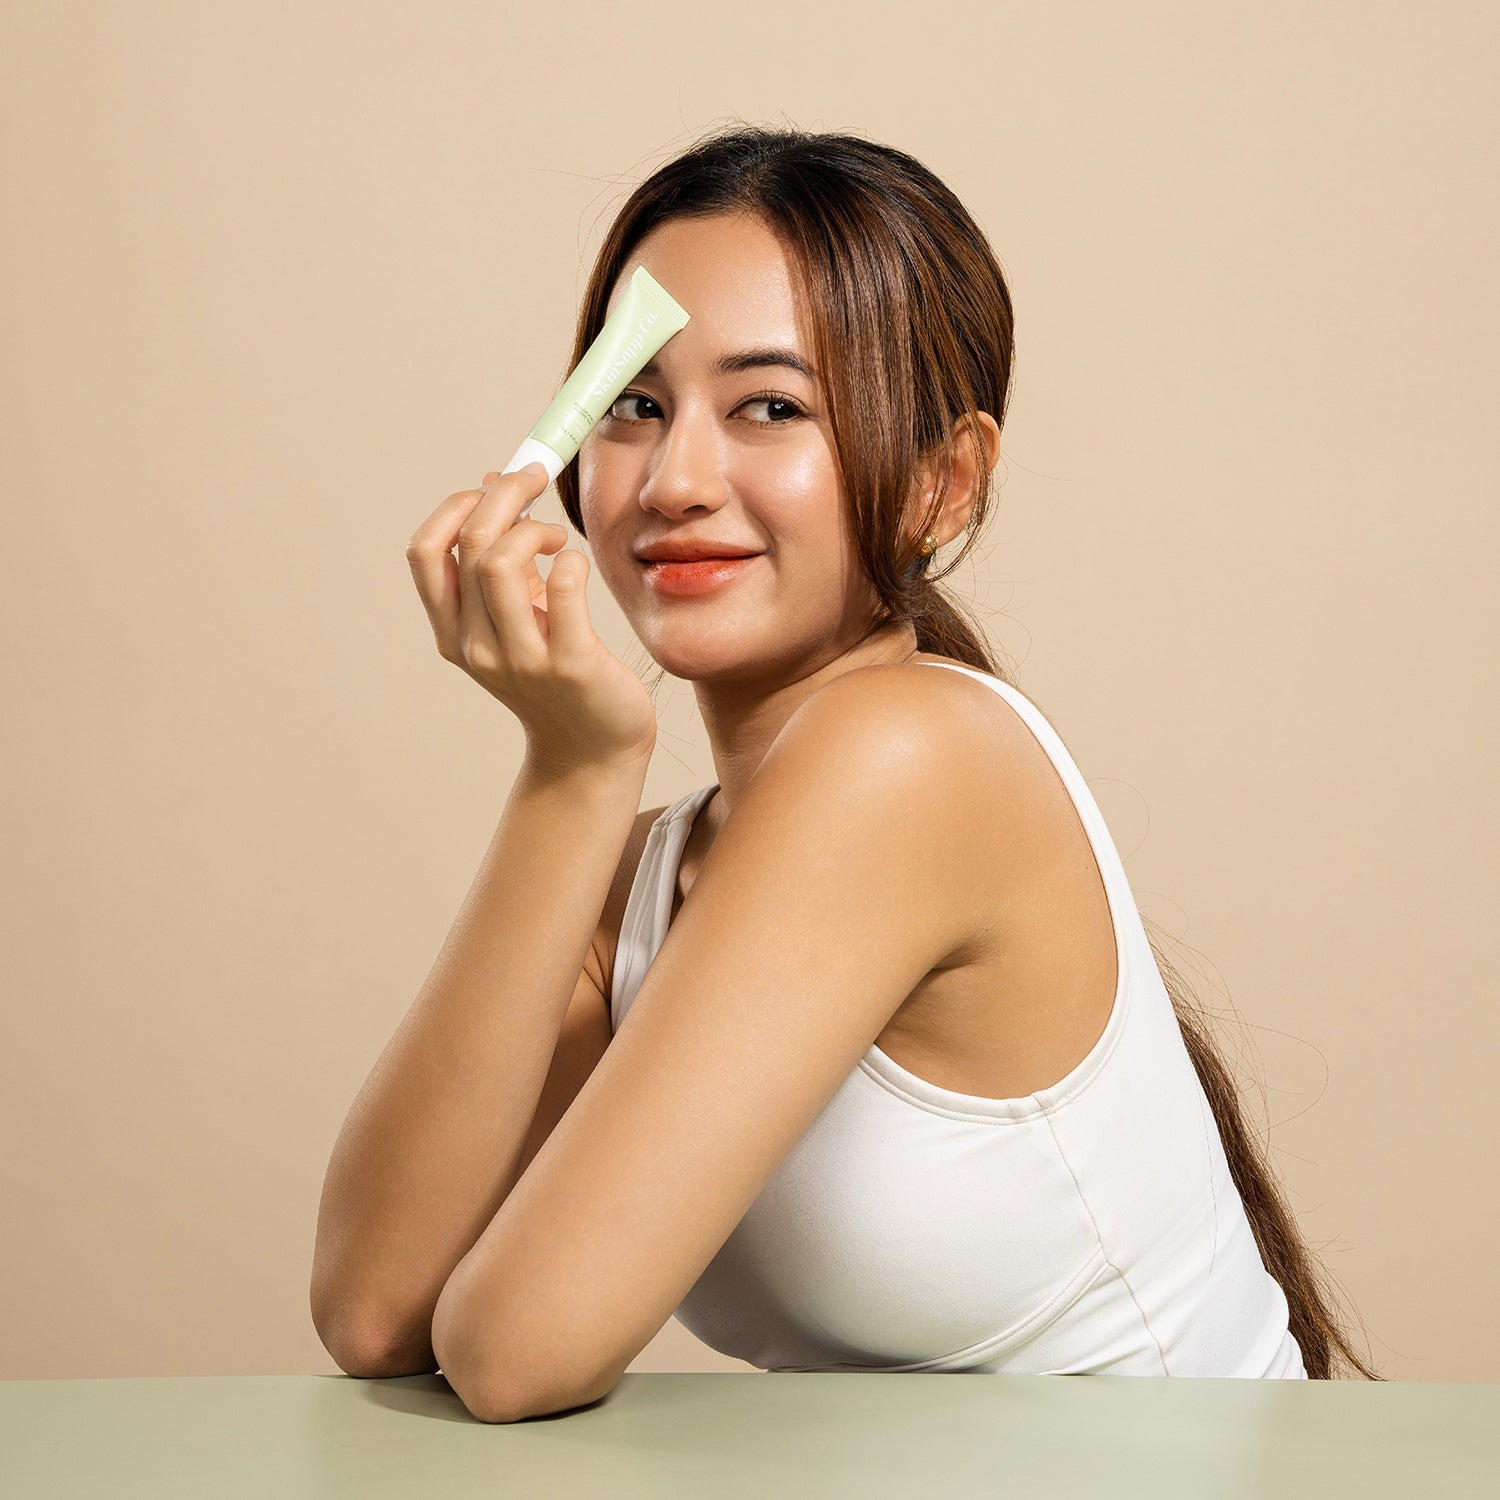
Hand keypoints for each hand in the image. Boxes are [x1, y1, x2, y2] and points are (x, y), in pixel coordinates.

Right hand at [406, 465, 656, 767]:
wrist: (591, 750)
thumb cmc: (557, 675)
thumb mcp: (517, 619)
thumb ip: (501, 558)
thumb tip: (492, 481)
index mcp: (453, 633)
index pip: (424, 552)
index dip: (455, 505)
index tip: (494, 485)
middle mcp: (476, 646)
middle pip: (469, 543)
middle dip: (505, 495)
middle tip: (537, 482)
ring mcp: (521, 658)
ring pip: (500, 563)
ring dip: (534, 529)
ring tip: (558, 539)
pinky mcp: (570, 664)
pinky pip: (565, 589)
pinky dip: (572, 561)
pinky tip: (578, 567)